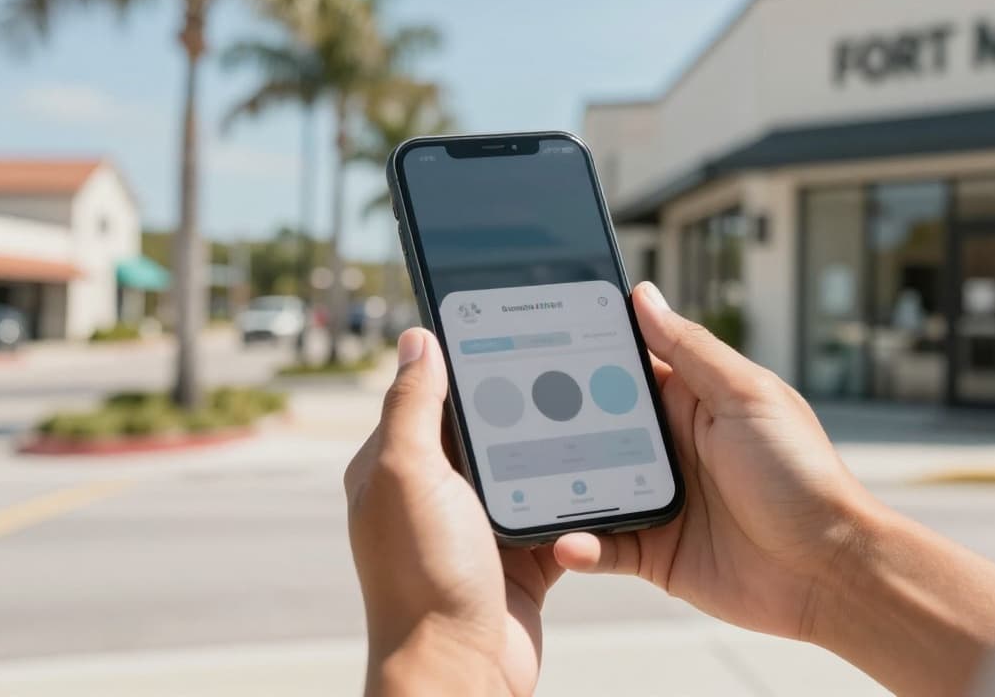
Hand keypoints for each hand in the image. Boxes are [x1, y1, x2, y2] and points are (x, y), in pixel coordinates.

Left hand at [345, 328, 561, 696]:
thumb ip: (413, 406)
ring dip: (554, 451)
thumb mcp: (410, 476)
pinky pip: (554, 513)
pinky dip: (574, 503)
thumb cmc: (424, 579)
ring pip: (526, 467)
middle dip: (523, 404)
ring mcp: (476, 527)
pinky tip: (599, 484)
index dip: (466, 362)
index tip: (510, 331)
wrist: (463, 671)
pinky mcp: (517, 557)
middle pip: (487, 427)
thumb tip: (417, 339)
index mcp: (395, 466)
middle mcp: (432, 493)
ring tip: (591, 419)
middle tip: (566, 369)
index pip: (430, 394)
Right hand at [552, 283, 874, 640]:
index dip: (584, 356)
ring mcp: (659, 500)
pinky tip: (565, 541)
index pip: (626, 369)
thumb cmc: (801, 474)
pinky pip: (602, 546)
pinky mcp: (654, 552)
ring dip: (557, 485)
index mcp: (693, 401)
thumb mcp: (747, 397)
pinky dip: (579, 545)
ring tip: (521, 481)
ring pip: (588, 486)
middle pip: (596, 427)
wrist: (828, 571)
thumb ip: (691, 349)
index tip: (533, 340)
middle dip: (554, 421)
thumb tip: (644, 296)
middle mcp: (670, 447)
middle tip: (507, 414)